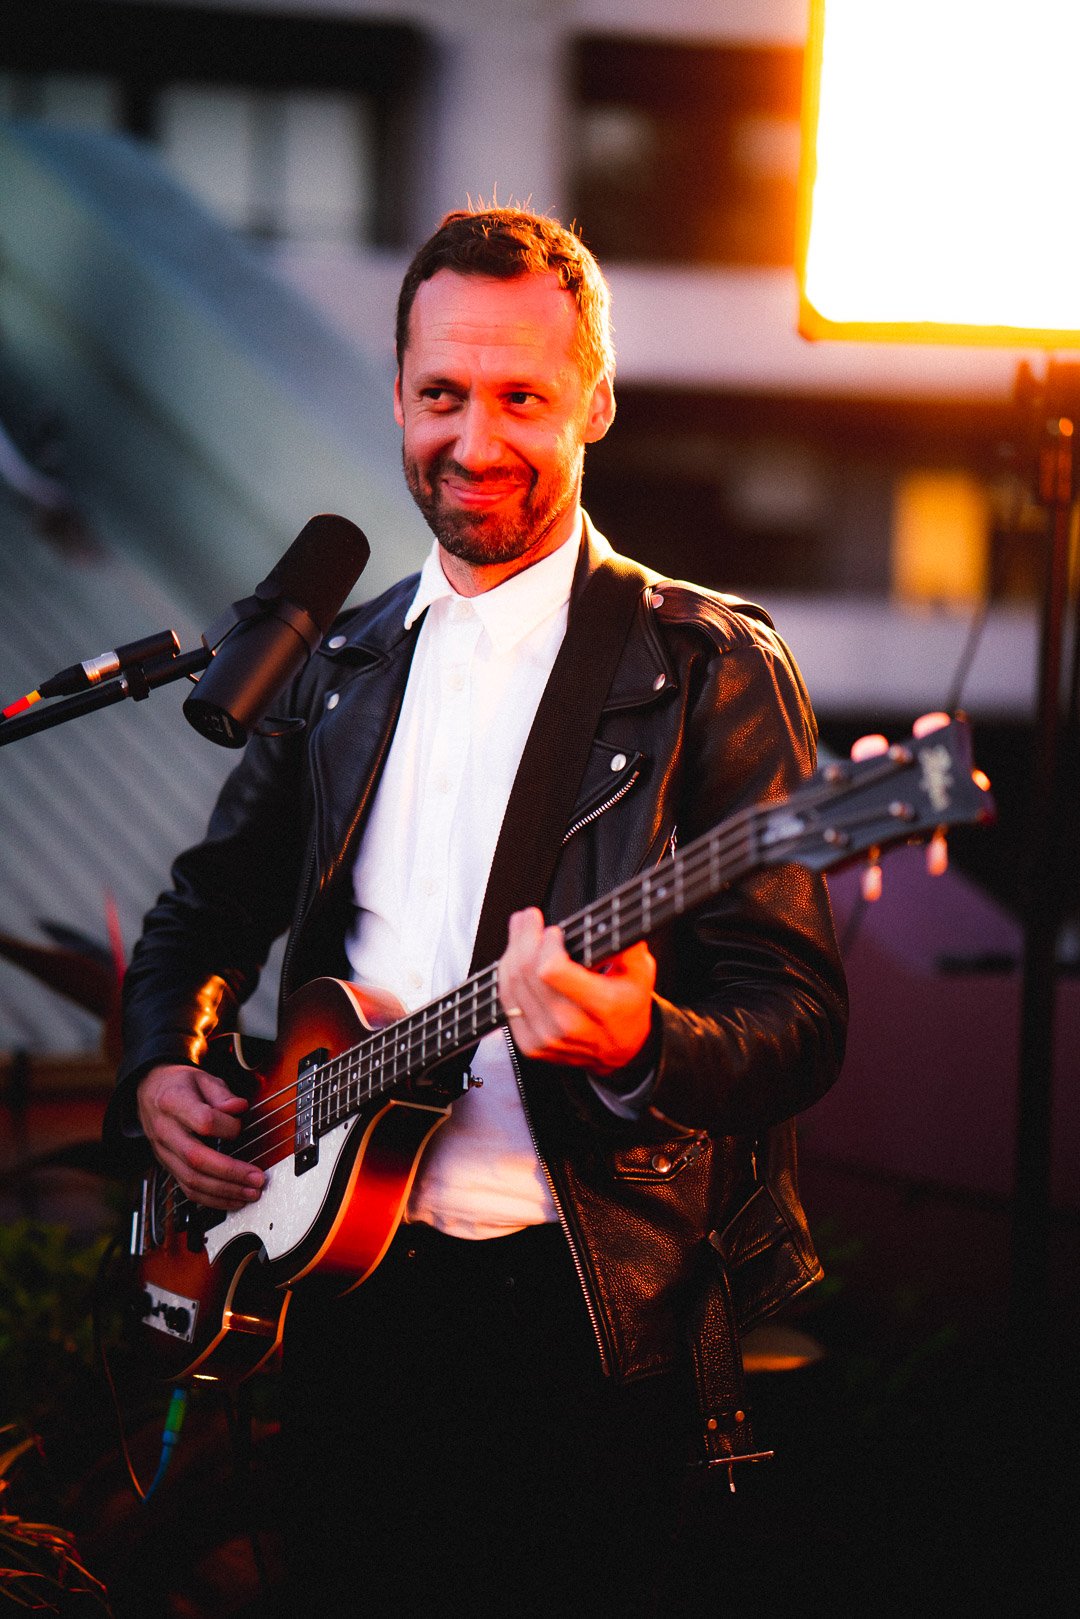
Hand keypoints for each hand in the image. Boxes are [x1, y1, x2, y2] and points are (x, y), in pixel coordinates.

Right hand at [137, 1064, 264, 1210]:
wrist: (149, 1091)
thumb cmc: (180, 1085)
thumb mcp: (201, 1078)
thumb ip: (222, 1094)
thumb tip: (239, 1108)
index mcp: (173, 1103)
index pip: (203, 1122)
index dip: (228, 1127)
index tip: (241, 1126)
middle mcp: (165, 1131)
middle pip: (196, 1159)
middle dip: (231, 1172)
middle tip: (257, 1178)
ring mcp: (164, 1152)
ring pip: (191, 1180)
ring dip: (225, 1191)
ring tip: (250, 1193)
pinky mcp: (168, 1166)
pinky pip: (187, 1189)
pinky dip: (212, 1199)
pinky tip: (233, 1200)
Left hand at [497, 907, 655, 1074]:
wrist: (619, 1051)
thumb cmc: (628, 1006)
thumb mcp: (641, 973)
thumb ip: (628, 945)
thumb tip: (611, 920)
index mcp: (602, 1006)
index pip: (553, 970)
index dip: (547, 945)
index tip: (555, 932)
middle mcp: (571, 1026)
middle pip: (528, 974)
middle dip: (524, 937)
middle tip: (528, 917)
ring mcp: (547, 1039)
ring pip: (513, 986)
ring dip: (512, 951)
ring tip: (520, 930)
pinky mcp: (530, 1044)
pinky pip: (507, 1002)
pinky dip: (507, 976)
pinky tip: (514, 958)